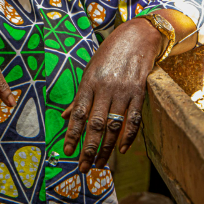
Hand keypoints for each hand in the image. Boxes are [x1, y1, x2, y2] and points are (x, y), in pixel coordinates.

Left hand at [62, 17, 163, 172]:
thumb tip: (64, 115)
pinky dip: (128, 136)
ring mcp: (124, 90)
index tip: (66, 151)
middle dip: (89, 148)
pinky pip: (134, 119)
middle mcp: (106, 87)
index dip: (72, 134)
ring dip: (106, 148)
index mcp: (90, 81)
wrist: (137, 36)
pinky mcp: (139, 91)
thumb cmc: (109, 53)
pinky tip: (121, 149)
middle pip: (96, 124)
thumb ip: (80, 95)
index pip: (79, 112)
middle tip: (83, 167)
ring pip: (114, 125)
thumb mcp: (90, 70)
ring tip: (100, 164)